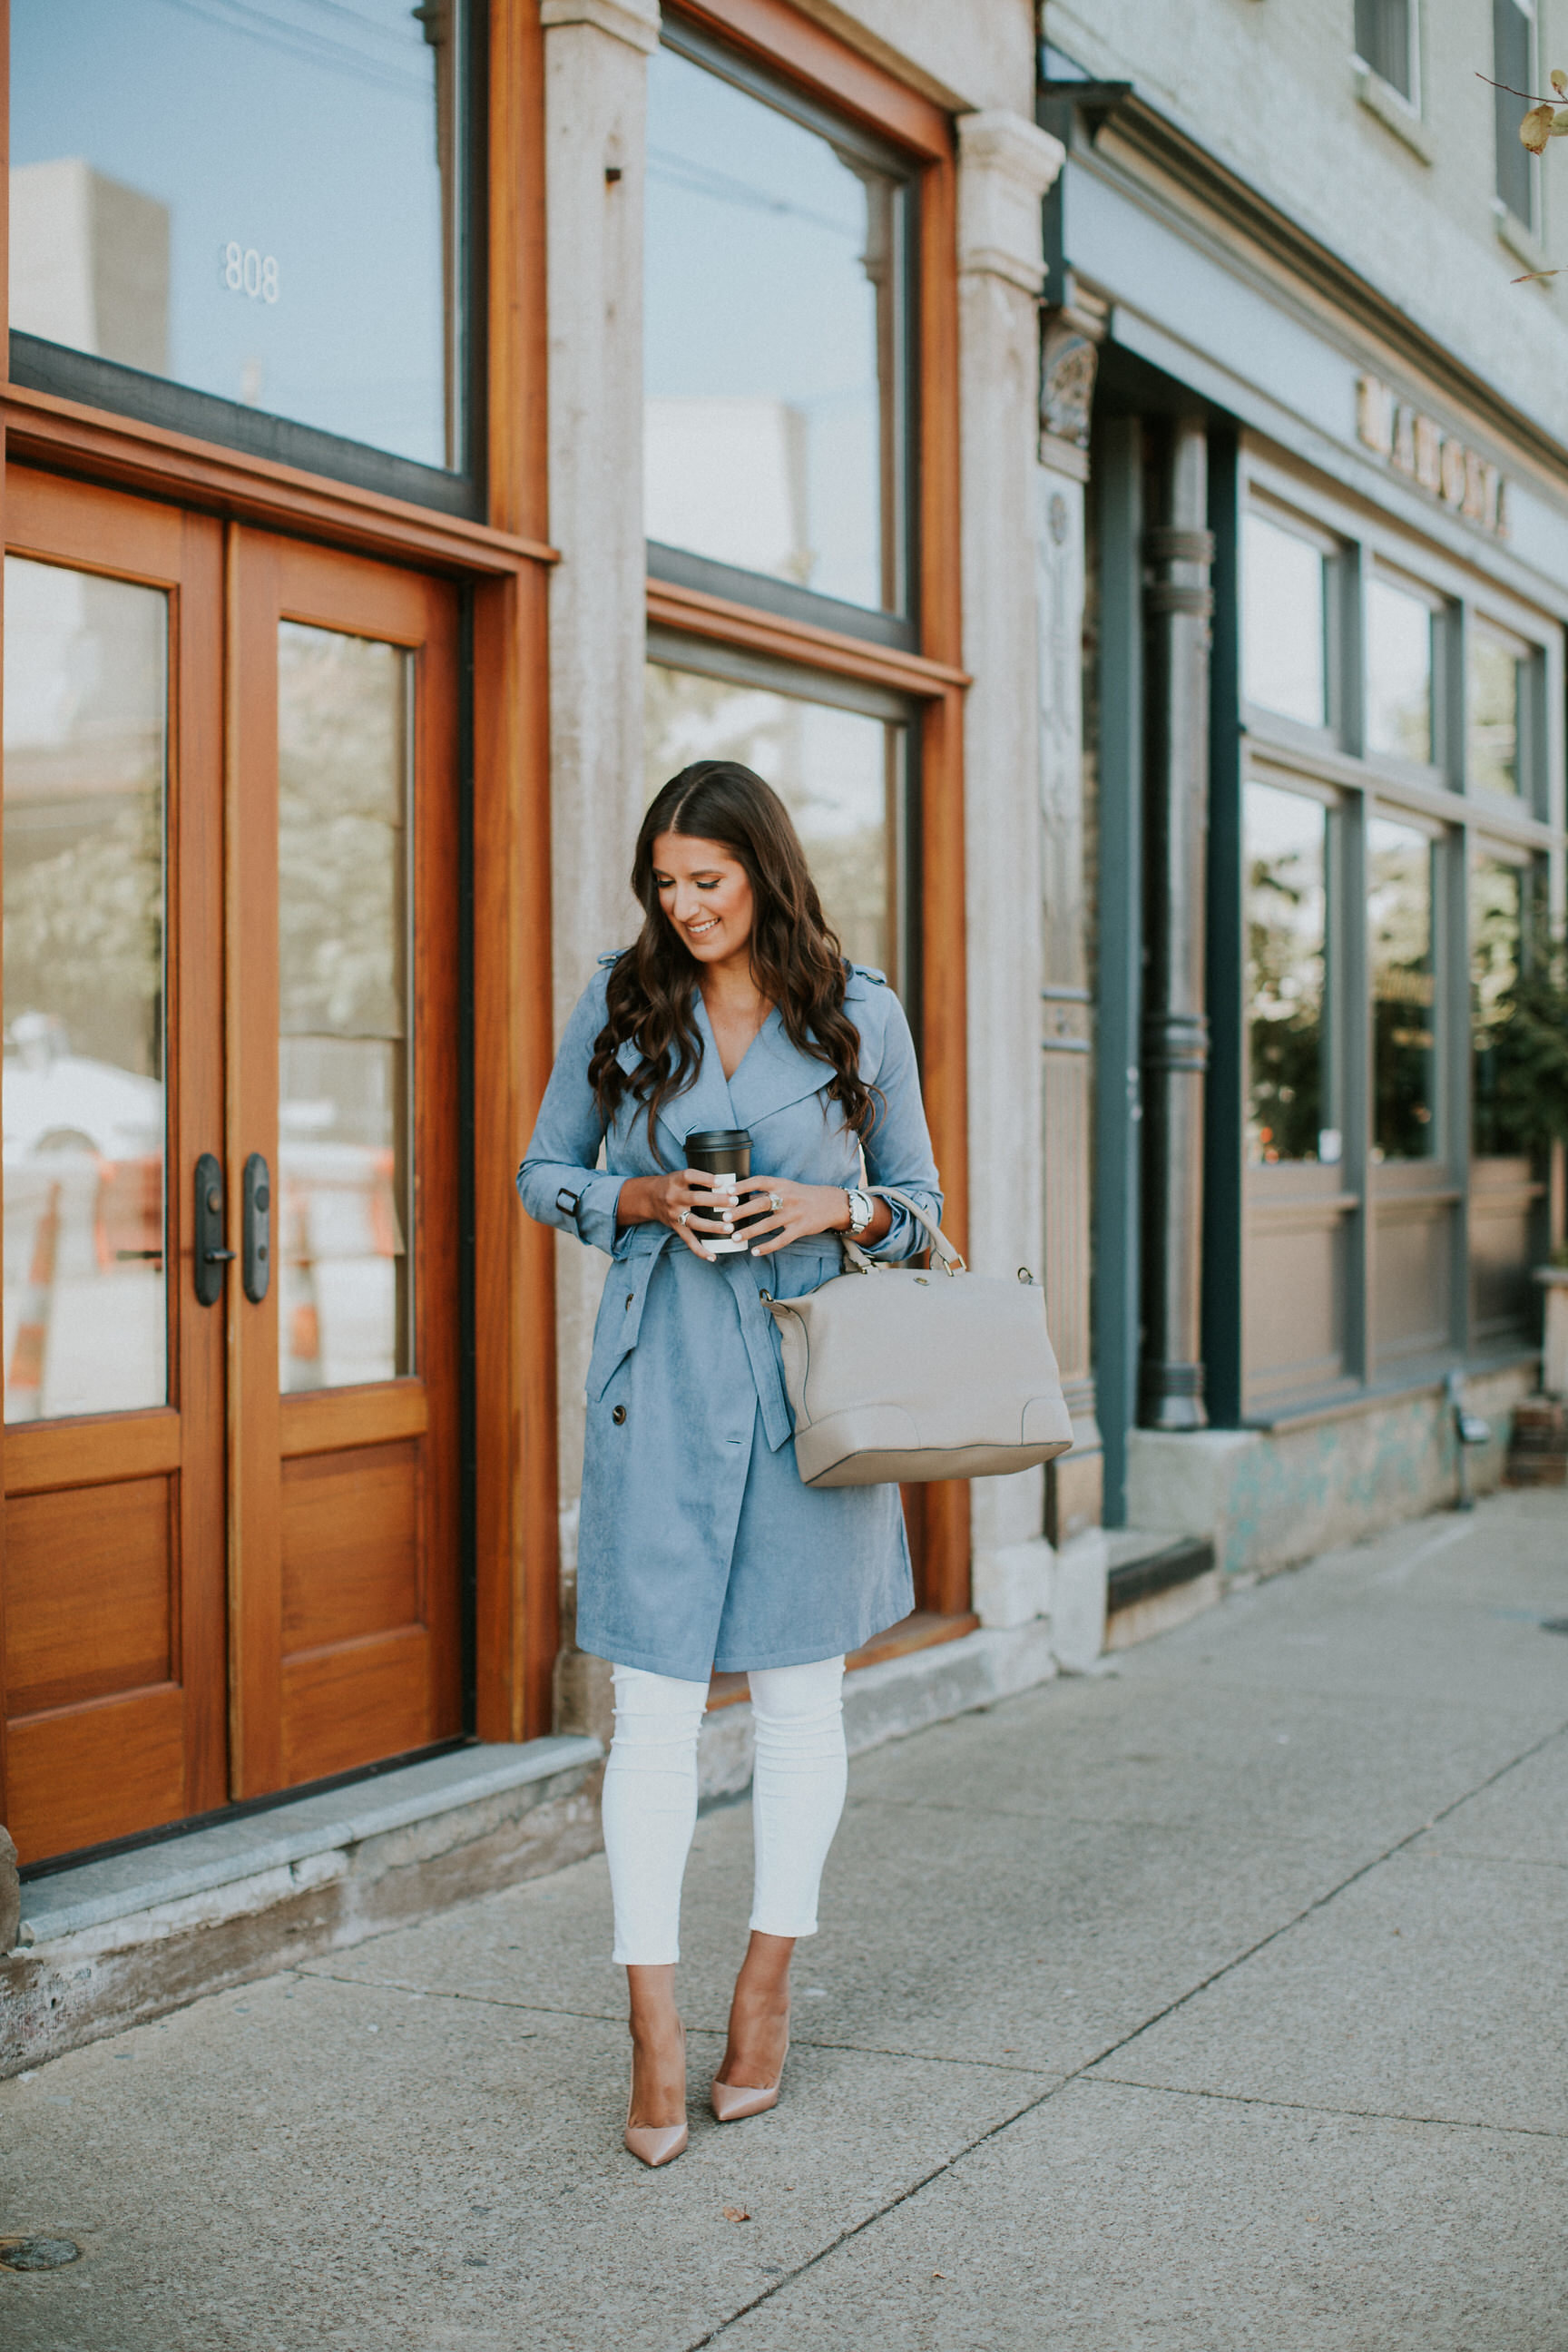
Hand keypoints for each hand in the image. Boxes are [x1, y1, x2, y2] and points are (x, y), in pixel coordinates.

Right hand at [617, 1170, 738, 1260]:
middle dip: (716, 1201)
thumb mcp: (680, 1175)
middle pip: (695, 1199)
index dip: (705, 1178)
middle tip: (735, 1201)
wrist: (649, 1198)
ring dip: (713, 1226)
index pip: (690, 1176)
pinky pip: (688, 1240)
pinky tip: (713, 1256)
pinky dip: (700, 1250)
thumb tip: (730, 1180)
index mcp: (676, 1180)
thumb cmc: (673, 1184)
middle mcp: (673, 1197)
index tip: (721, 1182)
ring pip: (694, 1222)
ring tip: (730, 1228)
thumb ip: (699, 1177)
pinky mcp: (676, 1227)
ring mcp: (674, 1214)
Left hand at [731, 1176, 849, 1258]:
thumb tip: (742, 1195)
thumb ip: (766, 1191)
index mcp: (782, 1184)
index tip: (727, 1190)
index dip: (743, 1185)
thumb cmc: (803, 1195)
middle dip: (741, 1211)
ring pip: (768, 1224)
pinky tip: (755, 1251)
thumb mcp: (786, 1187)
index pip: (759, 1181)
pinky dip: (767, 1246)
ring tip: (735, 1238)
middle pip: (761, 1203)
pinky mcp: (800, 1229)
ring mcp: (794, 1214)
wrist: (832, 1204)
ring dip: (750, 1231)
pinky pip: (781, 1240)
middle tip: (725, 1218)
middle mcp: (787, 1198)